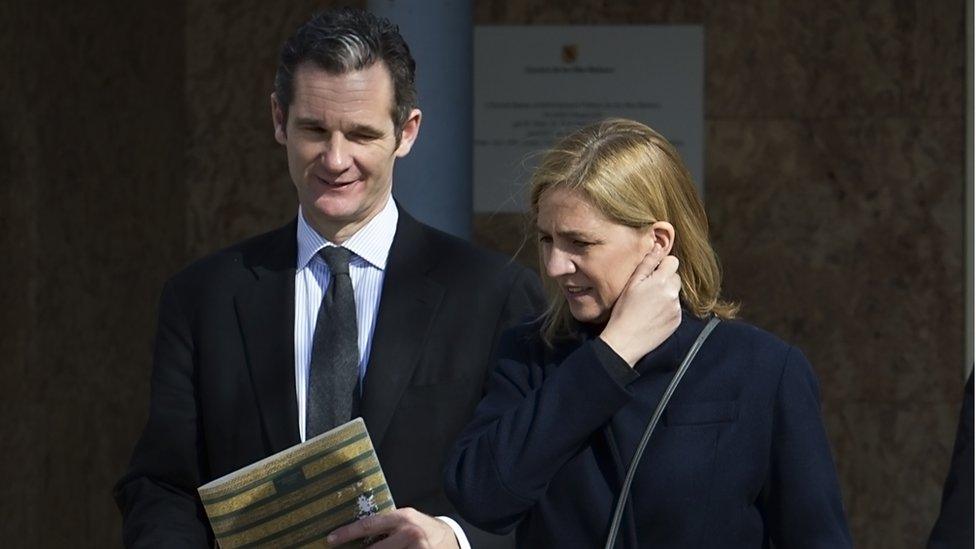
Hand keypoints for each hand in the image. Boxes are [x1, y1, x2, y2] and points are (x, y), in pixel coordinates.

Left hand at [326, 508, 459, 547]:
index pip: (368, 525)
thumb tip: (358, 534)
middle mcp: (408, 533)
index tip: (330, 539)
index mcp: (401, 518)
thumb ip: (386, 525)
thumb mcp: (406, 520)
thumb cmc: (423, 528)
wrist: (450, 538)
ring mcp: (416, 548)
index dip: (347, 533)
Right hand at [599, 245, 681, 365]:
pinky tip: (653, 315)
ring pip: (675, 293)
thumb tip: (658, 247)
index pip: (673, 261)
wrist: (626, 340)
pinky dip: (667, 309)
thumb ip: (647, 264)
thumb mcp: (632, 284)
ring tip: (649, 305)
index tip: (652, 274)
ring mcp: (677, 308)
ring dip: (666, 294)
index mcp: (662, 281)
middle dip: (665, 280)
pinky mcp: (677, 321)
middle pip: (675, 277)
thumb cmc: (624, 311)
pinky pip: (675, 308)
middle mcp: (673, 293)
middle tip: (648, 290)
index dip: (662, 265)